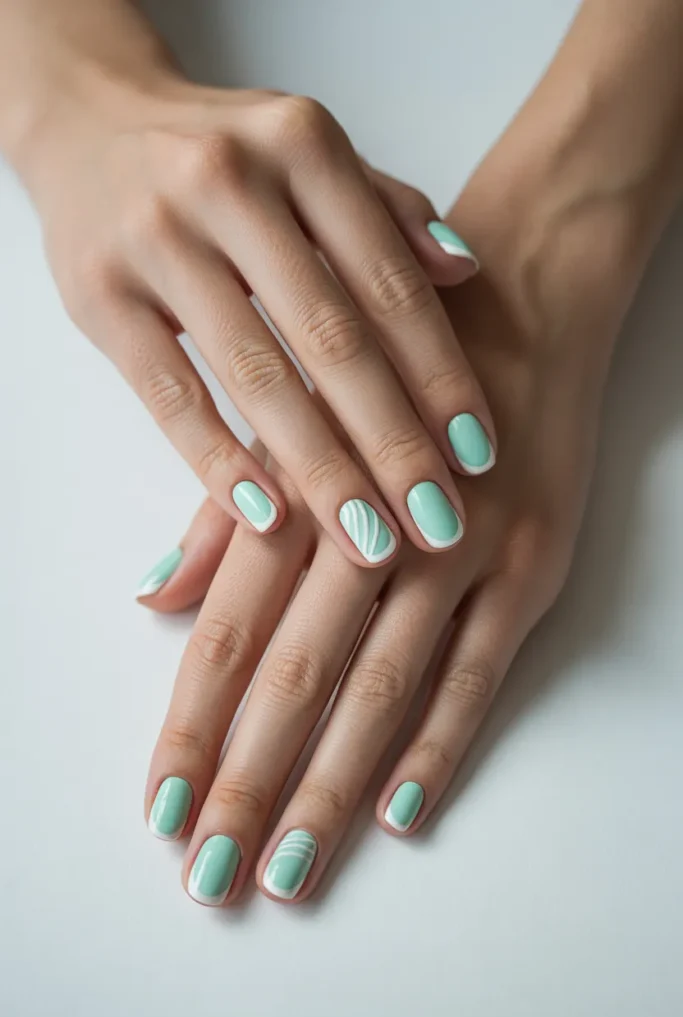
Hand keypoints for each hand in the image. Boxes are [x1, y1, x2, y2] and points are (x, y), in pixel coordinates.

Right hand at [13, 57, 495, 563]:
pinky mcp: (98, 295)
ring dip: (320, 472)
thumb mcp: (311, 155)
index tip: (478, 456)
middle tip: (438, 524)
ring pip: (256, 376)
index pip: (388, 284)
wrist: (93, 122)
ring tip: (370, 543)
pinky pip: (169, 395)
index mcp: (302, 145)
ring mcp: (157, 238)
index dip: (439, 375)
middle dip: (392, 444)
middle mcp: (230, 183)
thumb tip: (464, 272)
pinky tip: (268, 518)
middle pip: (331, 340)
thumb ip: (389, 212)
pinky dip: (218, 462)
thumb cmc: (226, 154)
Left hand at [141, 174, 632, 901]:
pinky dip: (441, 740)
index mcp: (305, 490)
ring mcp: (462, 550)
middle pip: (298, 673)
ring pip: (385, 685)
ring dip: (333, 784)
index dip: (191, 723)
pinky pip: (481, 669)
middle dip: (249, 780)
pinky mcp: (531, 566)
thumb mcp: (294, 422)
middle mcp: (377, 524)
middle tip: (211, 875)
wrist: (518, 305)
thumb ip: (225, 517)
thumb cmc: (390, 369)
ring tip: (290, 866)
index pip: (228, 629)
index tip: (162, 806)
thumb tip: (153, 596)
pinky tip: (400, 809)